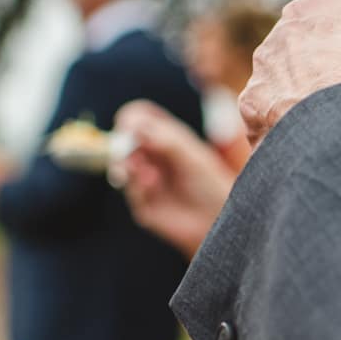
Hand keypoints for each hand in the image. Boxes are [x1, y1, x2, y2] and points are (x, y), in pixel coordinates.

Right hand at [114, 100, 236, 257]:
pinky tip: (150, 183)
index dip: (131, 120)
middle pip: (123, 143)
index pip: (138, 120)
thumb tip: (136, 126)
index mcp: (164, 139)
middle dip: (123, 145)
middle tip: (129, 150)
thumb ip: (166, 141)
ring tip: (136, 167)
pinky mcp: (143, 204)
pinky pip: (131, 193)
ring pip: (122, 167)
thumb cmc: (211, 184)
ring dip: (126, 165)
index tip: (129, 126)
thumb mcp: (192, 157)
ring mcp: (144, 180)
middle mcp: (151, 157)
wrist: (219, 219)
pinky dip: (137, 186)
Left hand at [238, 0, 340, 144]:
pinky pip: (276, 130)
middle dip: (329, 76)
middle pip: (305, 58)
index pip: (331, 20)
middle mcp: (276, 42)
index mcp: (310, 10)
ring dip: (310, 109)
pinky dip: (297, 141)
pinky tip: (323, 150)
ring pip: (288, 96)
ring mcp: (261, 84)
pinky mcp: (254, 123)